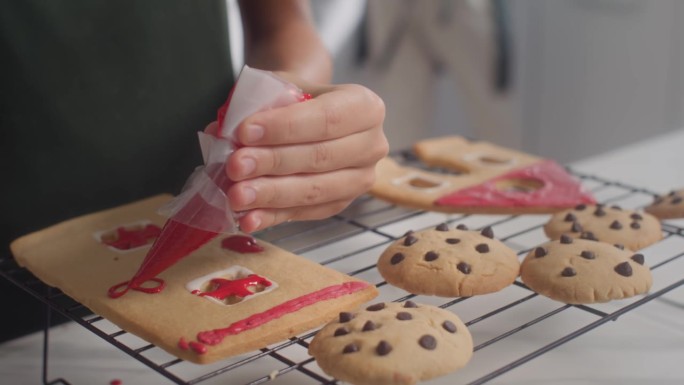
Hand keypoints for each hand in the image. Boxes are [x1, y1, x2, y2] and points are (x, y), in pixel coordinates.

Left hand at [209, 79, 386, 232]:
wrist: (309, 114)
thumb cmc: (298, 99)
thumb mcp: (281, 87)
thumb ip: (258, 105)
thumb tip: (222, 132)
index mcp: (365, 107)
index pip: (327, 119)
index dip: (285, 128)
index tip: (244, 132)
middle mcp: (372, 145)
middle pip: (321, 158)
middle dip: (273, 163)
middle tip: (235, 166)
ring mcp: (360, 180)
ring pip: (315, 191)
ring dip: (272, 195)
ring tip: (236, 195)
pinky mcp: (340, 204)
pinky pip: (305, 213)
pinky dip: (274, 216)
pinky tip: (248, 217)